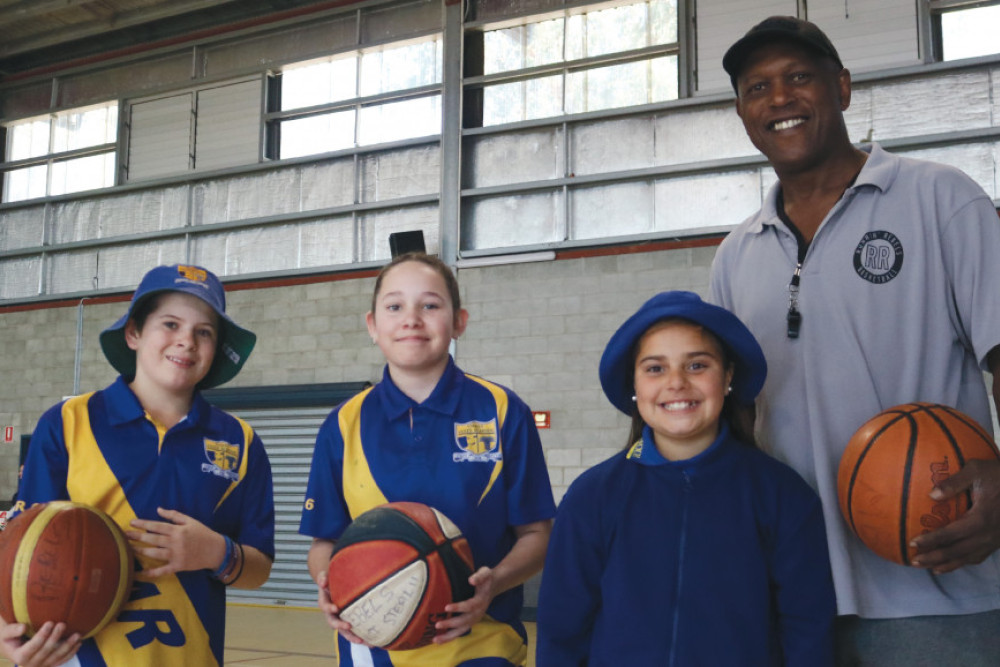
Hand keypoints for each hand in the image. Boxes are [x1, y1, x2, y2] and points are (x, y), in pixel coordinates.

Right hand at [0, 620, 80, 666]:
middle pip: (46, 651)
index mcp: (19, 657)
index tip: (50, 622)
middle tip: (63, 624)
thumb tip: (23, 628)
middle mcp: (30, 664)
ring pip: (56, 657)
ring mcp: (41, 666)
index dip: (42, 636)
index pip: (32, 647)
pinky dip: (71, 653)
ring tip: (77, 635)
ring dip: (68, 647)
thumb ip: (12, 630)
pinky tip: (78, 643)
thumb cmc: (9, 637)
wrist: (12, 647)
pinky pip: (61, 660)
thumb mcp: (4, 633)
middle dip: (55, 638)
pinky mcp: (49, 665)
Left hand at [126, 507, 226, 577]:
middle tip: (124, 535)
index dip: (144, 524)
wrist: (216, 550)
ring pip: (155, 553)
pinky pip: (163, 570)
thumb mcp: (191, 521)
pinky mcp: (178, 566)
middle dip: (137, 537)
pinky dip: (152, 572)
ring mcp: (176, 555)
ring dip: (140, 551)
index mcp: (178, 530)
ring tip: (128, 549)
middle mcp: (175, 542)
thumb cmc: (203, 533)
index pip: (157, 525)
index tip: (132, 522)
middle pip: (153, 539)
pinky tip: (141, 573)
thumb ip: (174, 515)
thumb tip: (158, 509)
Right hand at [315, 570, 370, 645]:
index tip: (336, 608)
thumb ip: (322, 578)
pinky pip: (353, 631)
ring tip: (361, 641)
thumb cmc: (332, 580)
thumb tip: (323, 582)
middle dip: (340, 626)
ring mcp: (339, 619)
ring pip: (343, 631)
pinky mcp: (348, 621)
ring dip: (351, 636)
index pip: (325, 606)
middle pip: (333, 622)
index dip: (329, 608)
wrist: (336, 585)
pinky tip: (370, 641)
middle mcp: (331, 613)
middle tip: (349, 626)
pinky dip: (360, 636)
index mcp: (325, 602)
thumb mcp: (325, 577)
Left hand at [433, 566, 494, 643]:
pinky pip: (460, 631)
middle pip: (465, 621)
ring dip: (449, 636)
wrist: (493, 586)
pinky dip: (450, 637)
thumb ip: (480, 576)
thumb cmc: (486, 579)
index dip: (459, 607)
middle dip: (451, 624)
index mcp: (481, 600)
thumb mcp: (485, 573)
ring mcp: (475, 619)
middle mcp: (478, 612)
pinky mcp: (470, 622)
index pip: (470, 606)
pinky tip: (439, 640)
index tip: (446, 607)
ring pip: (462, 630)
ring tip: (435, 639)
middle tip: (437, 624)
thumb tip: (471, 580)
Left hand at [910, 458, 999, 572]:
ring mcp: (994, 540)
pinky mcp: (998, 542)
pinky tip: (950, 564)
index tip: (912, 543)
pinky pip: (978, 557)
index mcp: (981, 518)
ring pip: (968, 558)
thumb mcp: (976, 470)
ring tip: (927, 567)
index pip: (950, 534)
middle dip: (934, 558)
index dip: (931, 540)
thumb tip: (931, 494)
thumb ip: (954, 482)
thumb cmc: (998, 474)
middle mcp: (987, 534)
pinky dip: (962, 562)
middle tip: (914, 561)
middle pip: (957, 551)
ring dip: (946, 564)